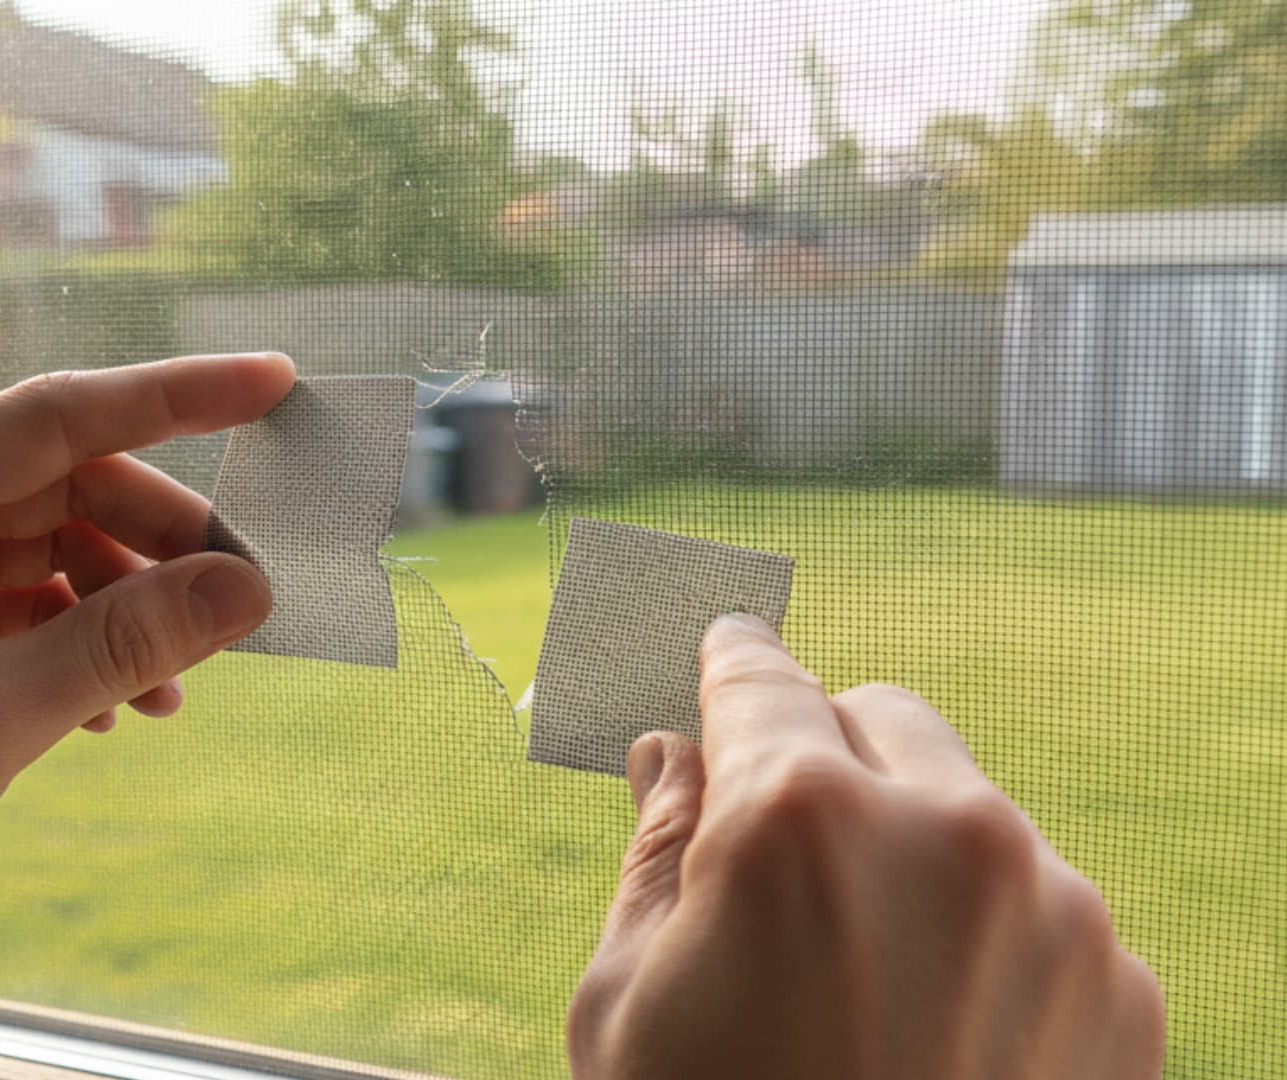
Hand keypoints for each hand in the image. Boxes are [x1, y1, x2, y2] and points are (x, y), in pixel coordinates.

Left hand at [0, 354, 293, 1076]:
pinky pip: (30, 595)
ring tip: (178, 683)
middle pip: (70, 479)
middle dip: (161, 539)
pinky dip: (84, 639)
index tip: (274, 382)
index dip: (177, 397)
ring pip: (59, 540)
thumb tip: (247, 589)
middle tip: (244, 600)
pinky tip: (122, 707)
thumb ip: (124, 643)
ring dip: (128, 603)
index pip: (59, 414)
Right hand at [568, 615, 1163, 1078]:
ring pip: (965, 807)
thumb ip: (656, 851)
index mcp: (802, 820)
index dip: (726, 660)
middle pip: (877, 716)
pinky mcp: (1121, 988)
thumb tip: (671, 755)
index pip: (758, 677)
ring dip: (905, 843)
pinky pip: (1036, 902)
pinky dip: (979, 927)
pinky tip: (930, 1022)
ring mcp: (1054, 909)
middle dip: (819, 753)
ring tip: (856, 967)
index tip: (723, 648)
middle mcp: (949, 833)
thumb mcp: (626, 1003)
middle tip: (771, 837)